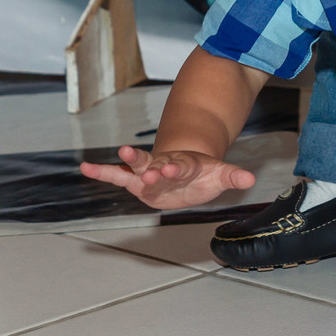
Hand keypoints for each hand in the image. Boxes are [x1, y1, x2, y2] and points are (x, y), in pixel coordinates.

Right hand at [79, 145, 254, 209]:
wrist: (188, 170)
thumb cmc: (203, 174)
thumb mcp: (220, 176)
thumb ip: (233, 176)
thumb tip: (251, 179)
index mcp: (186, 165)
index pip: (182, 166)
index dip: (177, 168)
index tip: (172, 168)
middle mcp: (165, 166)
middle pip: (158, 165)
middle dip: (153, 167)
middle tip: (148, 170)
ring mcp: (149, 173)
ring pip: (137, 166)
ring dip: (129, 162)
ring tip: (120, 152)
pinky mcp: (136, 182)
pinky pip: (117, 176)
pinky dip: (102, 172)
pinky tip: (85, 167)